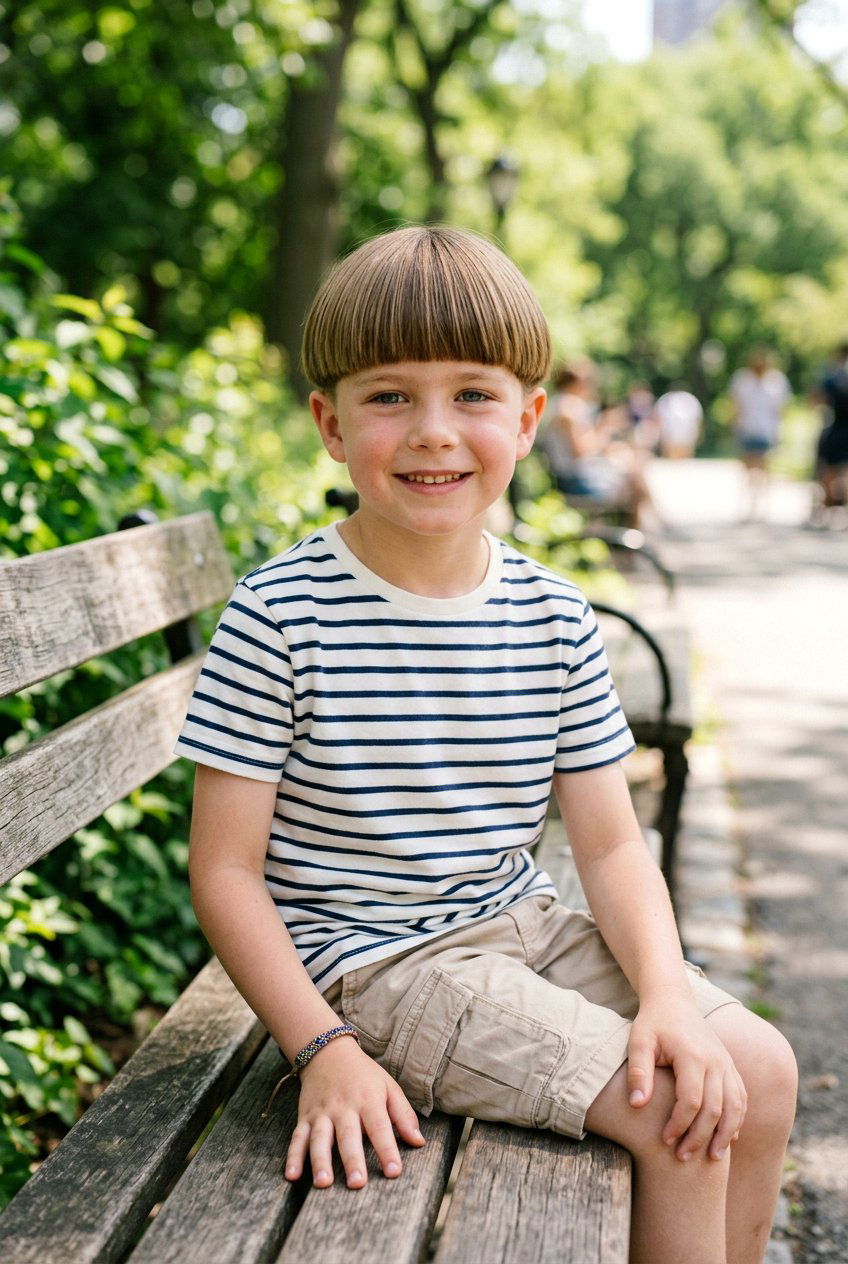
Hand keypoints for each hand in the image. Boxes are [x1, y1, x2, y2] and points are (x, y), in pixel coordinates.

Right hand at [284, 1035, 424, 1188]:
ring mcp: (321, 1113)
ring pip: (319, 1139)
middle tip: (357, 1184)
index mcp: (368, 1100)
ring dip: (320, 1161)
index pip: (380, 1127)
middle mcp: (343, 1108)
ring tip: (323, 1184)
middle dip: (352, 1160)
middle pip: (348, 1136)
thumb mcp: (388, 1087)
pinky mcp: (305, 1117)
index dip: (387, 1150)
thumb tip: (419, 1142)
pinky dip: (292, 1157)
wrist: (328, 1051)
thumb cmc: (364, 1075)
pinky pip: (297, 1138)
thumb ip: (403, 1115)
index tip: (394, 1172)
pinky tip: (291, 1175)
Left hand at [627, 991, 746, 1162]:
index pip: (692, 1100)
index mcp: (693, 1055)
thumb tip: (637, 1105)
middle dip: (700, 1137)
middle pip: (716, 1109)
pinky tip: (728, 1138)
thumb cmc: (653, 1023)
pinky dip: (737, 1120)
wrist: (674, 1001)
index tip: (664, 1140)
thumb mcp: (638, 1041)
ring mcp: (726, 1064)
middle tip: (682, 1157)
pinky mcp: (730, 1066)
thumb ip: (638, 1071)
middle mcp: (716, 1061)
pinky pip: (741, 1097)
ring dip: (726, 1134)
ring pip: (735, 1106)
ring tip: (713, 1158)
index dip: (679, 1125)